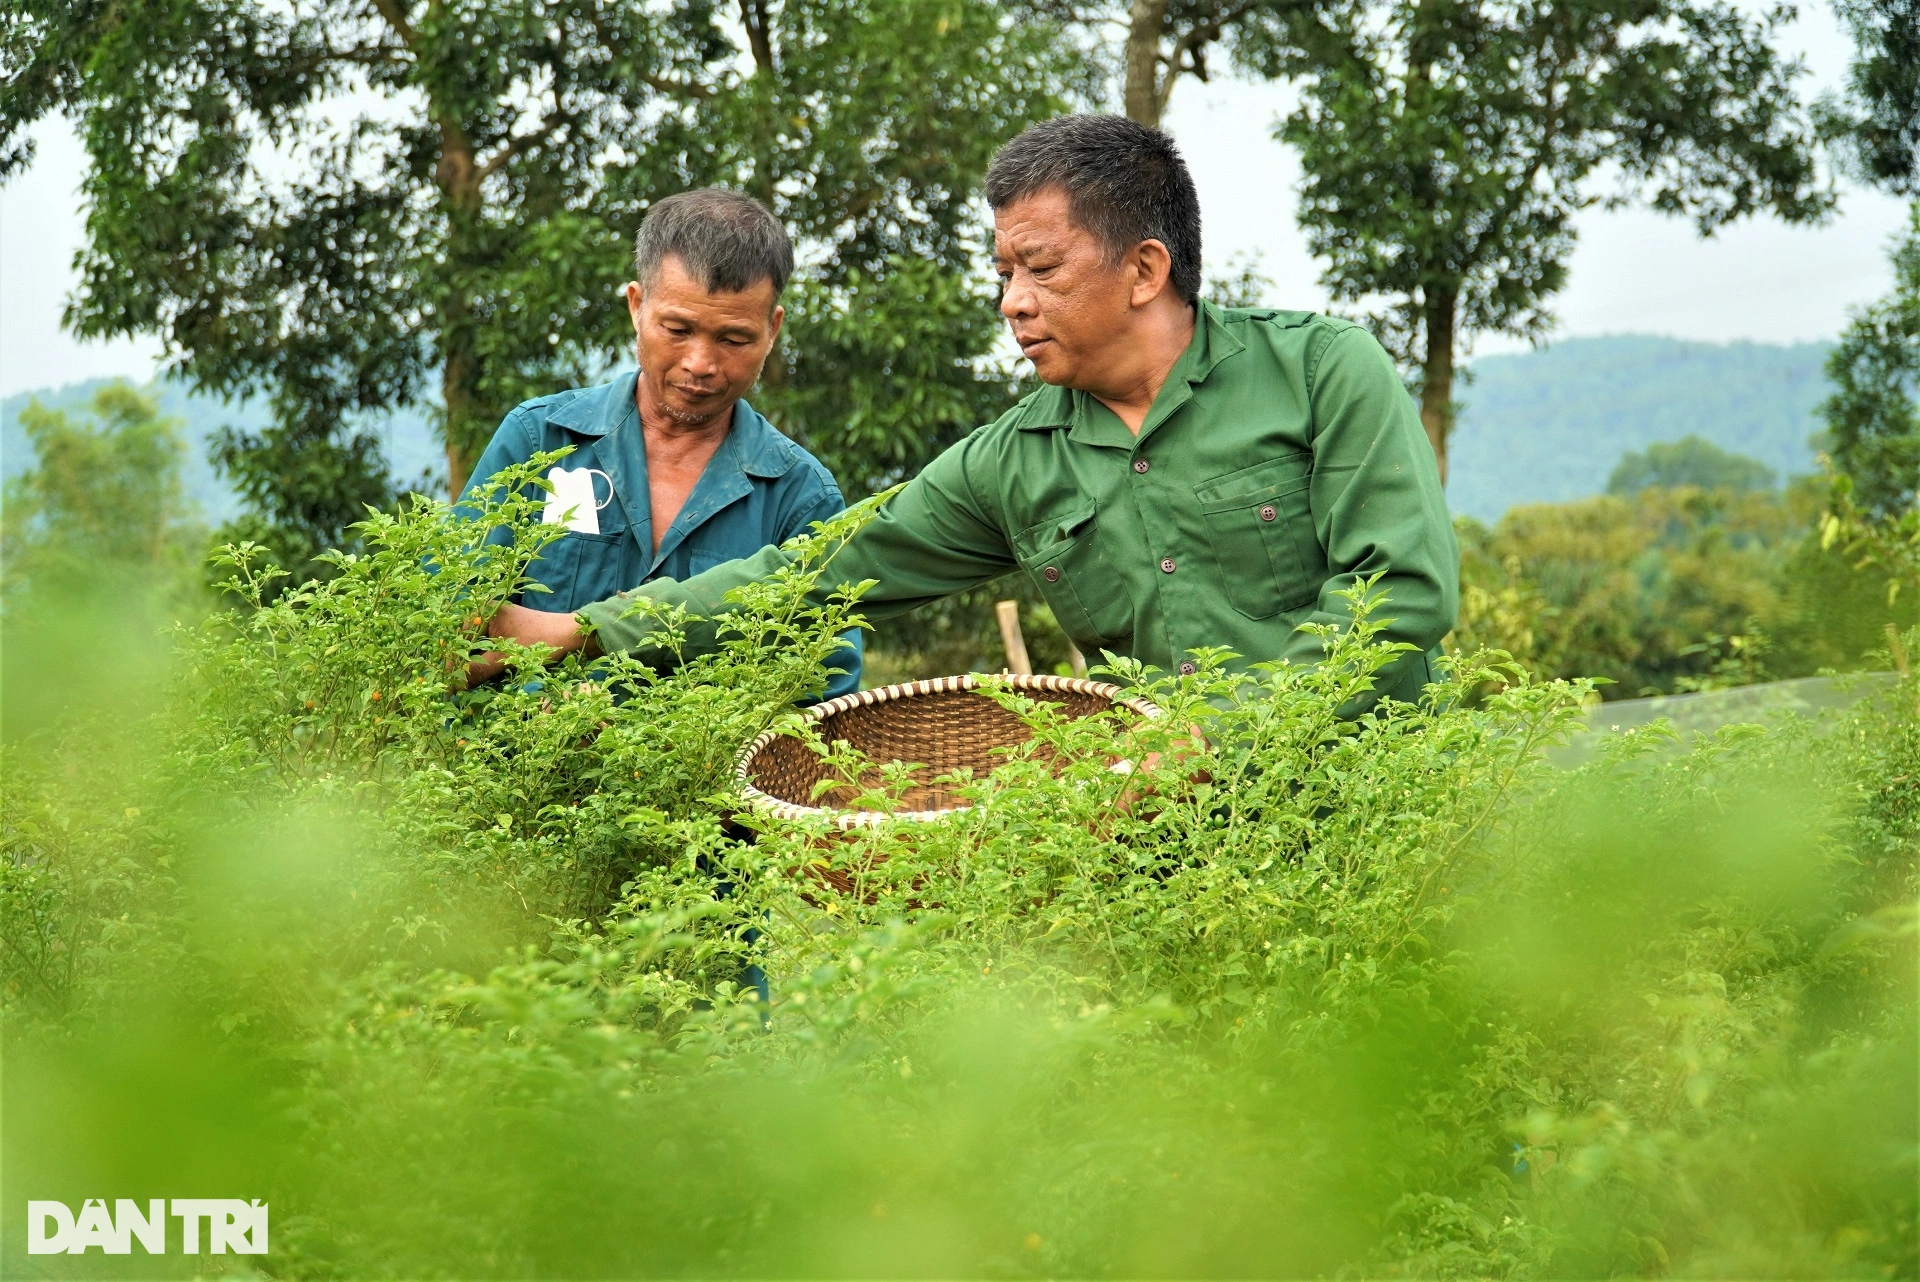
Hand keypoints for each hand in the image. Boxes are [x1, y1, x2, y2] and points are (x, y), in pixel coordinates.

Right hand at [462, 603, 596, 686]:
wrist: (577, 637)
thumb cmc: (543, 640)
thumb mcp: (508, 656)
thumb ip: (479, 670)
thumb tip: (453, 687)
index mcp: (486, 610)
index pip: (459, 639)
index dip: (452, 662)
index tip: (446, 684)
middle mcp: (490, 615)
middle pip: (468, 646)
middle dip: (463, 668)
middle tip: (455, 691)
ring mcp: (501, 627)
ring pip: (480, 652)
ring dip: (475, 670)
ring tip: (467, 689)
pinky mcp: (510, 638)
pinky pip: (492, 654)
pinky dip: (488, 668)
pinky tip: (484, 683)